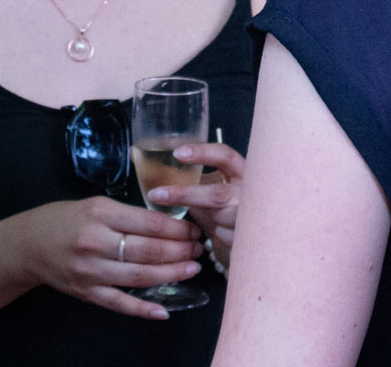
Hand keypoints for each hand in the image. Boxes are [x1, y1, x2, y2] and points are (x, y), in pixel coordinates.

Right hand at [15, 195, 202, 318]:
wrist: (30, 244)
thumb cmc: (66, 219)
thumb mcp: (96, 204)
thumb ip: (128, 214)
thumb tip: (168, 224)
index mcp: (100, 214)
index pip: (148, 223)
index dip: (176, 228)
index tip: (194, 229)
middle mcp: (95, 242)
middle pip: (147, 250)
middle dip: (179, 251)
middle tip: (199, 249)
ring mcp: (90, 271)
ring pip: (139, 276)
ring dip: (171, 274)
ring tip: (192, 269)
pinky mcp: (86, 292)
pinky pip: (119, 303)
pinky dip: (143, 308)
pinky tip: (165, 310)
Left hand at [145, 142, 243, 269]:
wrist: (253, 237)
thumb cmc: (222, 209)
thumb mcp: (208, 191)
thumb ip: (186, 179)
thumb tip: (136, 156)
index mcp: (240, 171)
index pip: (225, 155)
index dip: (203, 153)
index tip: (178, 153)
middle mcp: (250, 190)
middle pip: (216, 194)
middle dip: (184, 195)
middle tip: (155, 195)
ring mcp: (253, 214)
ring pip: (218, 218)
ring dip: (204, 222)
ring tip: (202, 222)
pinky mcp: (252, 235)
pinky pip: (223, 237)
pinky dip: (214, 236)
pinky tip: (216, 234)